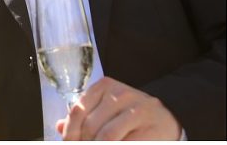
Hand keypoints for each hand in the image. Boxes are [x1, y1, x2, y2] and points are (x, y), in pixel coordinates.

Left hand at [57, 76, 180, 139]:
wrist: (167, 116)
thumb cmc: (130, 114)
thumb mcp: (106, 108)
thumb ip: (84, 116)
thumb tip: (59, 127)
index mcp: (105, 87)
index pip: (78, 110)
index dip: (70, 131)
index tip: (68, 142)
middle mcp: (121, 95)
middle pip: (91, 126)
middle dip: (84, 142)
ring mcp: (138, 111)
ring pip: (107, 136)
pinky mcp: (151, 129)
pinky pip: (127, 143)